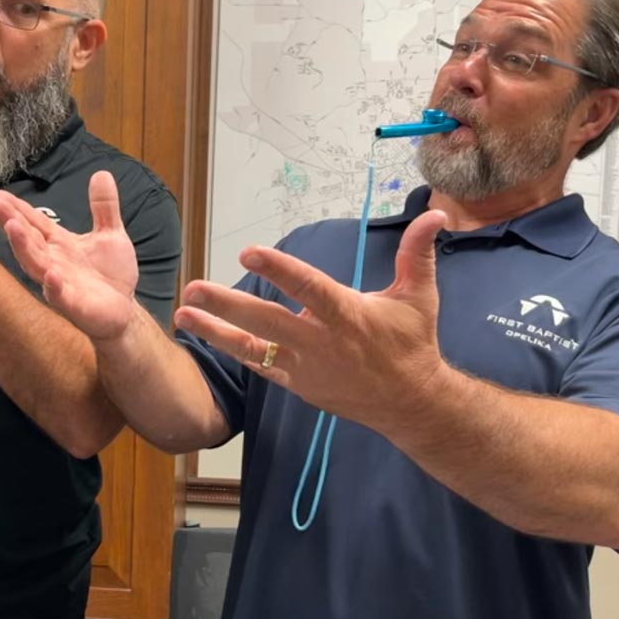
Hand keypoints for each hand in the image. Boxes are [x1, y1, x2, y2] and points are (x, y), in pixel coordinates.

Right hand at [0, 170, 139, 339]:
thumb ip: (104, 207)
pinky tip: (50, 275)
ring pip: (36, 265)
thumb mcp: (111, 234)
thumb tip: (102, 173)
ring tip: (12, 227)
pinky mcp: (75, 305)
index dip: (17, 208)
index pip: (34, 223)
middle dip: (11, 222)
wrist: (124, 310)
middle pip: (28, 240)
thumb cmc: (111, 274)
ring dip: (24, 247)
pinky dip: (54, 286)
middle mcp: (54, 262)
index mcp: (60, 244)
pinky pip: (61, 295)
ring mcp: (61, 284)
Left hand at [172, 209, 449, 433]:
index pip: (308, 288)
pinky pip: (261, 367)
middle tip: (194, 287)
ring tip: (183, 314)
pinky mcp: (298, 385)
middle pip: (267, 322)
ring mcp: (305, 368)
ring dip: (216, 331)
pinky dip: (234, 352)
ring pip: (254, 348)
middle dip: (227, 305)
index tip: (249, 253)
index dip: (279, 270)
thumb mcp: (419, 296)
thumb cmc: (413, 344)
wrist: (410, 403)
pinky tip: (207, 336)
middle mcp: (321, 342)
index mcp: (348, 315)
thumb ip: (418, 254)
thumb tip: (435, 215)